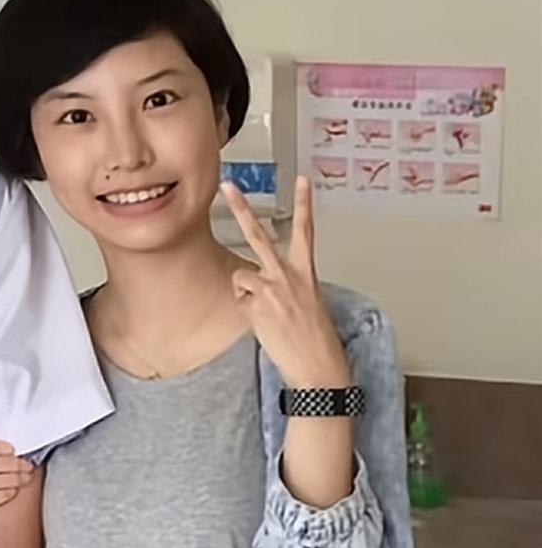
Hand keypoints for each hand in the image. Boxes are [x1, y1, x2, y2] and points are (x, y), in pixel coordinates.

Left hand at [221, 176, 350, 388]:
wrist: (318, 367)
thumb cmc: (317, 340)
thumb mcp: (311, 303)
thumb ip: (290, 286)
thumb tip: (269, 285)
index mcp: (307, 273)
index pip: (306, 231)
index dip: (304, 203)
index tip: (302, 180)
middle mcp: (288, 276)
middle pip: (259, 235)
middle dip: (242, 209)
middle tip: (229, 187)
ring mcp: (270, 290)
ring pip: (241, 278)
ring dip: (247, 294)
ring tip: (267, 314)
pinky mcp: (255, 307)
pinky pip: (240, 302)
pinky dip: (247, 311)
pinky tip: (264, 325)